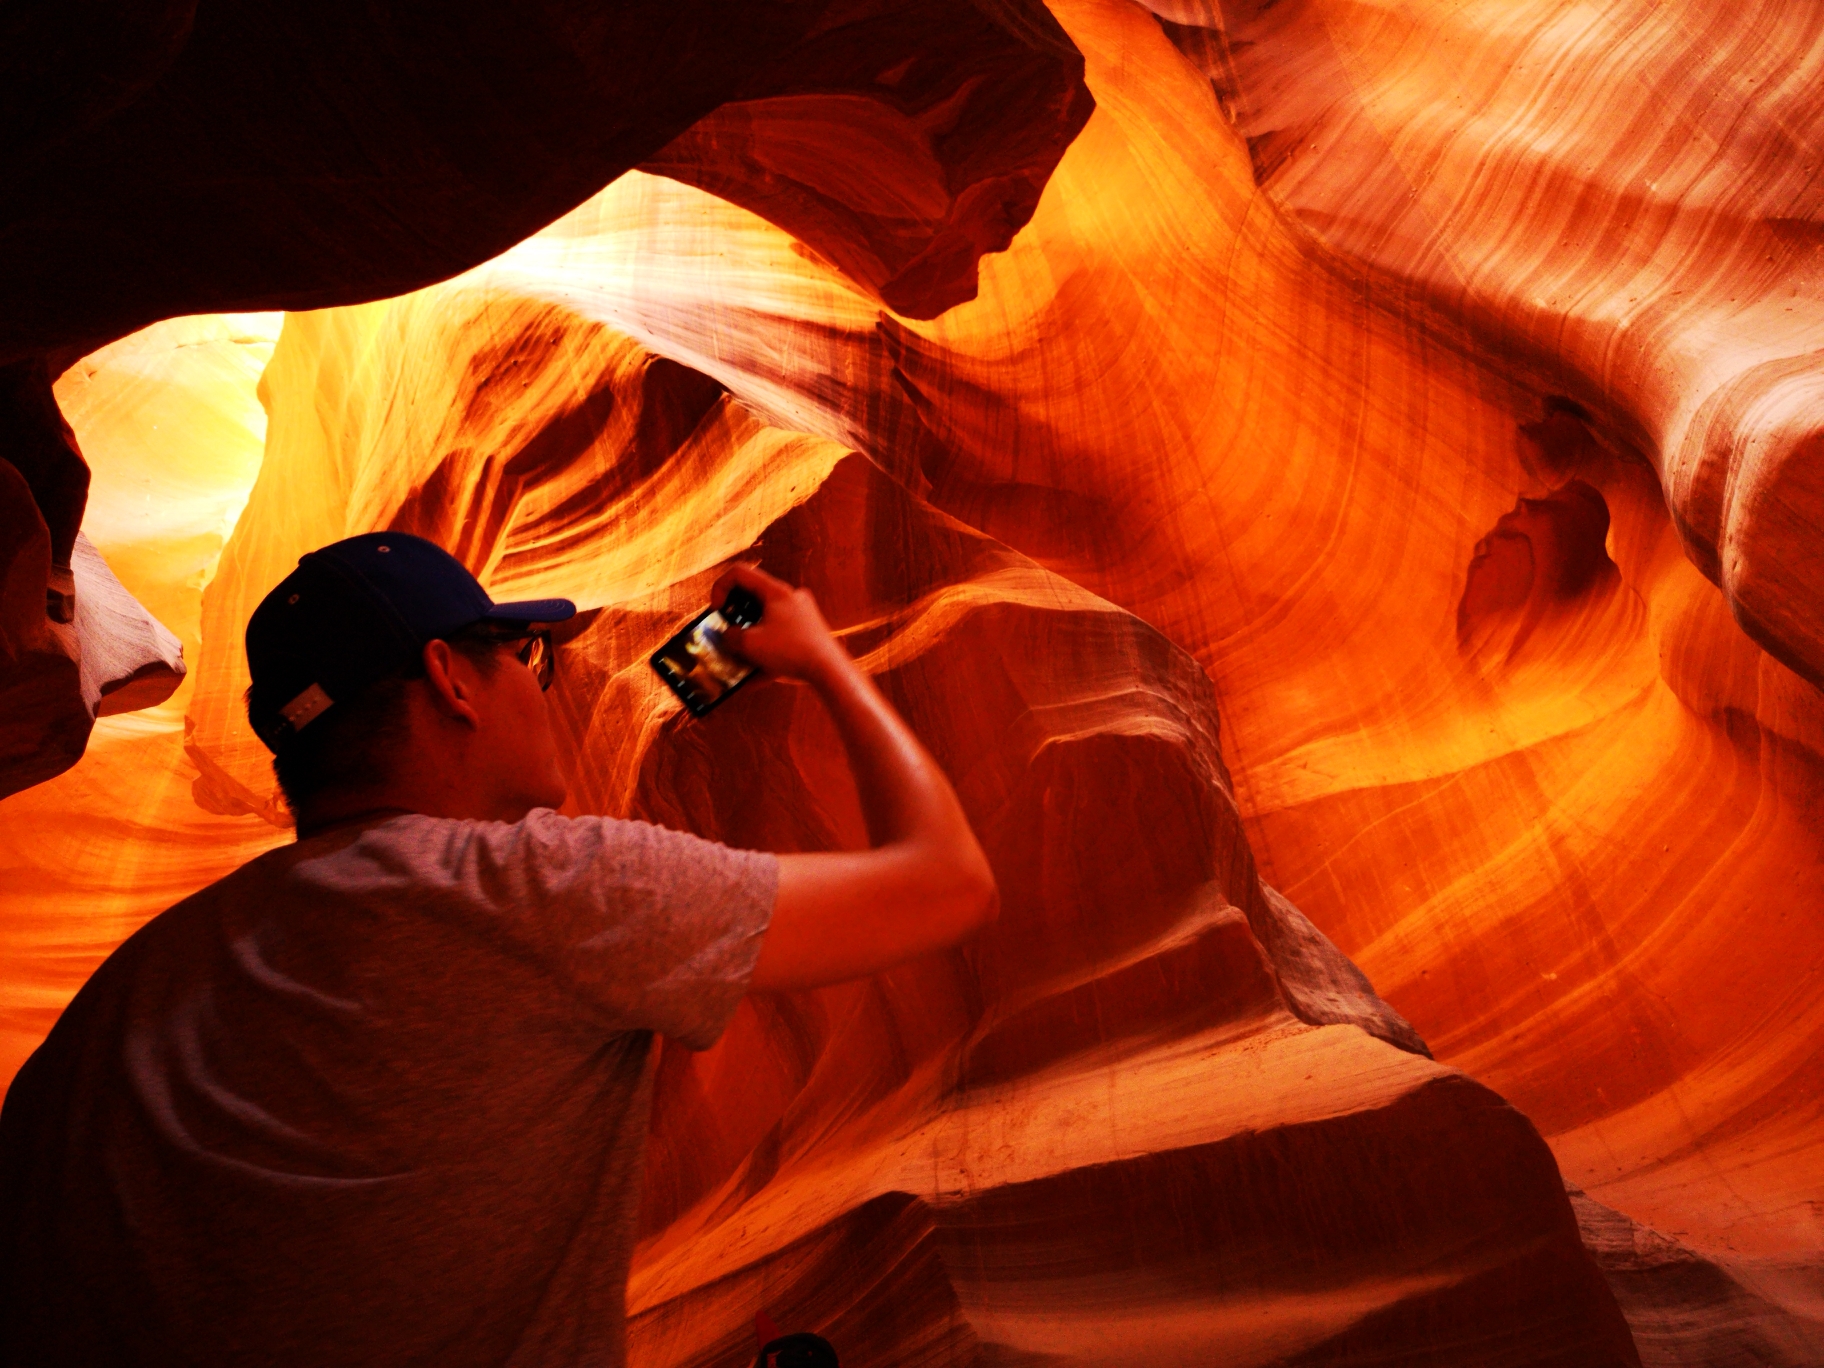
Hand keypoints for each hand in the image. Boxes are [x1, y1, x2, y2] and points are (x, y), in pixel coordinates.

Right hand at [709, 563, 846, 684]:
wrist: (830, 671)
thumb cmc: (791, 652)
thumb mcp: (749, 644)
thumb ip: (730, 636)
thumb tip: (729, 636)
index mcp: (776, 591)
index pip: (739, 573)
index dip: (720, 588)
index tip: (717, 611)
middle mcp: (791, 597)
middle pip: (753, 596)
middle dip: (734, 614)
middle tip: (727, 631)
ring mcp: (802, 615)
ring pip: (766, 619)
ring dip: (749, 635)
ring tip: (739, 657)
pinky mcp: (809, 633)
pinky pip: (780, 637)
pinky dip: (766, 651)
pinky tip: (755, 677)